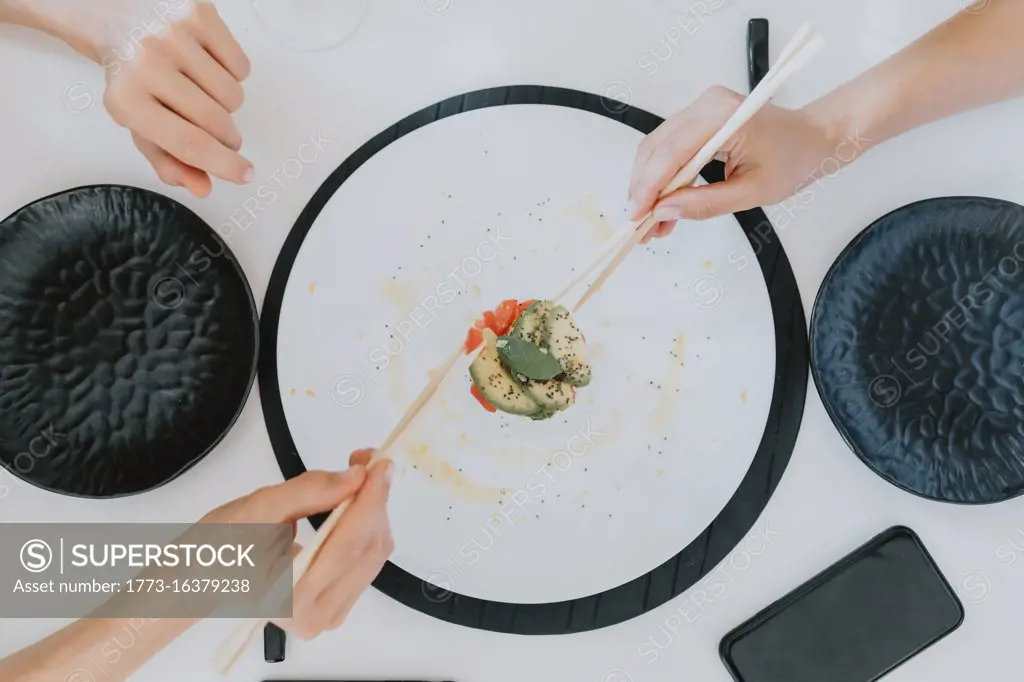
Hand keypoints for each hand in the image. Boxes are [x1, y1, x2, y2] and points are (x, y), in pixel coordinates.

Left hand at [90, 1, 252, 196]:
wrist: (112, 14)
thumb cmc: (130, 77)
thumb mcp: (140, 123)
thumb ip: (170, 161)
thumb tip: (204, 187)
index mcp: (126, 100)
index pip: (189, 143)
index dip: (224, 165)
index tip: (245, 174)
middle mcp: (148, 63)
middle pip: (217, 123)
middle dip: (226, 136)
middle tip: (214, 129)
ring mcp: (174, 34)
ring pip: (233, 96)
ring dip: (226, 102)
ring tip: (200, 88)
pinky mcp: (197, 12)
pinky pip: (240, 66)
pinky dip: (231, 72)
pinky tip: (205, 63)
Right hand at [202, 449, 394, 638]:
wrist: (202, 576)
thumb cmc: (219, 546)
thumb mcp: (258, 509)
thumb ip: (308, 492)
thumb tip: (354, 477)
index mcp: (290, 599)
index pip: (347, 545)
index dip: (369, 501)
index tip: (379, 464)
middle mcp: (315, 617)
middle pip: (366, 550)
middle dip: (373, 500)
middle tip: (367, 460)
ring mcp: (329, 615)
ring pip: (372, 554)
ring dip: (372, 511)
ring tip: (357, 477)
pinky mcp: (337, 605)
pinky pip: (366, 561)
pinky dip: (365, 527)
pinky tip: (352, 504)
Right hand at [627, 86, 846, 242]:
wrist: (813, 137)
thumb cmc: (793, 160)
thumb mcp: (751, 193)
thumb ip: (704, 204)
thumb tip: (663, 212)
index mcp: (723, 117)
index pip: (671, 152)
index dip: (648, 187)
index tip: (637, 216)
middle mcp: (706, 104)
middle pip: (656, 149)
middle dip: (644, 189)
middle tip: (640, 226)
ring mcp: (700, 107)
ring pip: (657, 149)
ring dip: (649, 185)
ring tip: (652, 221)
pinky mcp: (698, 116)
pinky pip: (668, 147)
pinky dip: (661, 176)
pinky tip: (663, 204)